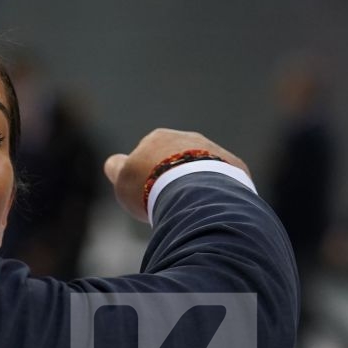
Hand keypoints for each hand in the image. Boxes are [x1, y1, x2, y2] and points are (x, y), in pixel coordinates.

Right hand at [103, 129, 249, 224]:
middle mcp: (188, 138)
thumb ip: (116, 168)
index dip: (144, 175)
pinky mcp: (234, 168)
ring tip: (189, 210)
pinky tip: (209, 209)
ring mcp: (214, 150)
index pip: (147, 154)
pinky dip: (216, 193)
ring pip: (202, 169)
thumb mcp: (122, 180)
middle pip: (177, 160)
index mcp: (158, 138)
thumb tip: (113, 162)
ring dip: (196, 186)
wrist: (194, 192)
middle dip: (172, 178)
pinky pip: (223, 181)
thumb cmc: (151, 187)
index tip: (144, 195)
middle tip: (167, 204)